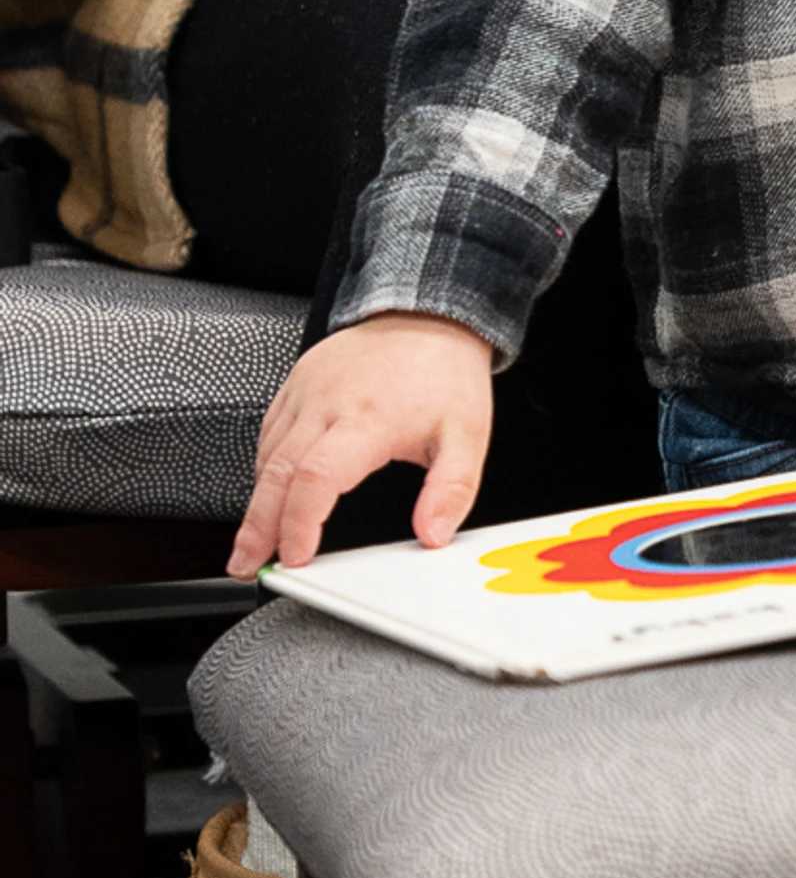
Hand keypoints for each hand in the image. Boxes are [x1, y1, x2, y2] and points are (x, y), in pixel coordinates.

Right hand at [229, 314, 496, 576]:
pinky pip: (270, 431)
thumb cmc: (445, 373)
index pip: (317, 478)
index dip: (299, 523)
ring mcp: (306, 391)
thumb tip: (433, 534)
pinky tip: (269, 492)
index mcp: (368, 419)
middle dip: (257, 526)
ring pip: (267, 454)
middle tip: (246, 563)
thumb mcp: (467, 435)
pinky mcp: (297, 383)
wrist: (429, 314)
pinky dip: (264, 467)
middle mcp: (327, 403)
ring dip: (257, 501)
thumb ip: (451, 490)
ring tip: (254, 540)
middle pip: (277, 473)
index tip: (296, 556)